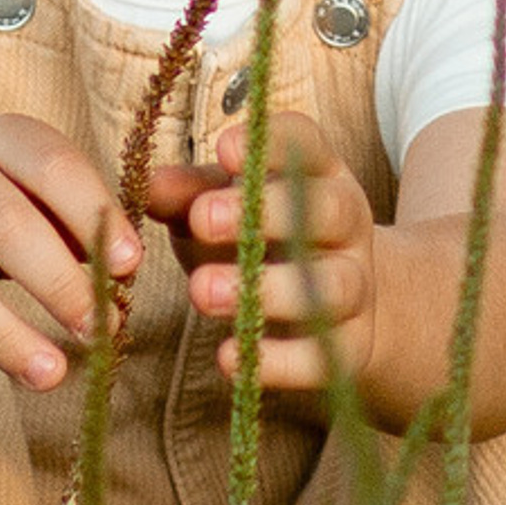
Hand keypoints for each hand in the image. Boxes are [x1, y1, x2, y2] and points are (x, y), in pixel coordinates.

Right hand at [0, 119, 136, 390]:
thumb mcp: (26, 195)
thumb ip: (72, 224)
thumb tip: (121, 274)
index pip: (54, 165)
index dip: (95, 216)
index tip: (129, 268)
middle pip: (5, 227)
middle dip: (59, 285)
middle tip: (99, 331)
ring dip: (6, 337)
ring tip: (52, 375)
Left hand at [145, 112, 375, 403]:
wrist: (341, 310)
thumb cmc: (263, 243)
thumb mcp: (226, 209)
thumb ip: (189, 196)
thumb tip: (148, 184)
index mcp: (320, 176)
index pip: (308, 145)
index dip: (273, 144)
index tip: (224, 148)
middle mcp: (348, 227)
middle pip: (328, 209)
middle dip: (267, 213)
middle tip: (203, 218)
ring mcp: (357, 287)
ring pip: (331, 286)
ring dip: (269, 289)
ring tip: (203, 290)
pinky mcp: (350, 348)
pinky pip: (322, 356)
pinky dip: (278, 360)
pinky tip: (229, 356)